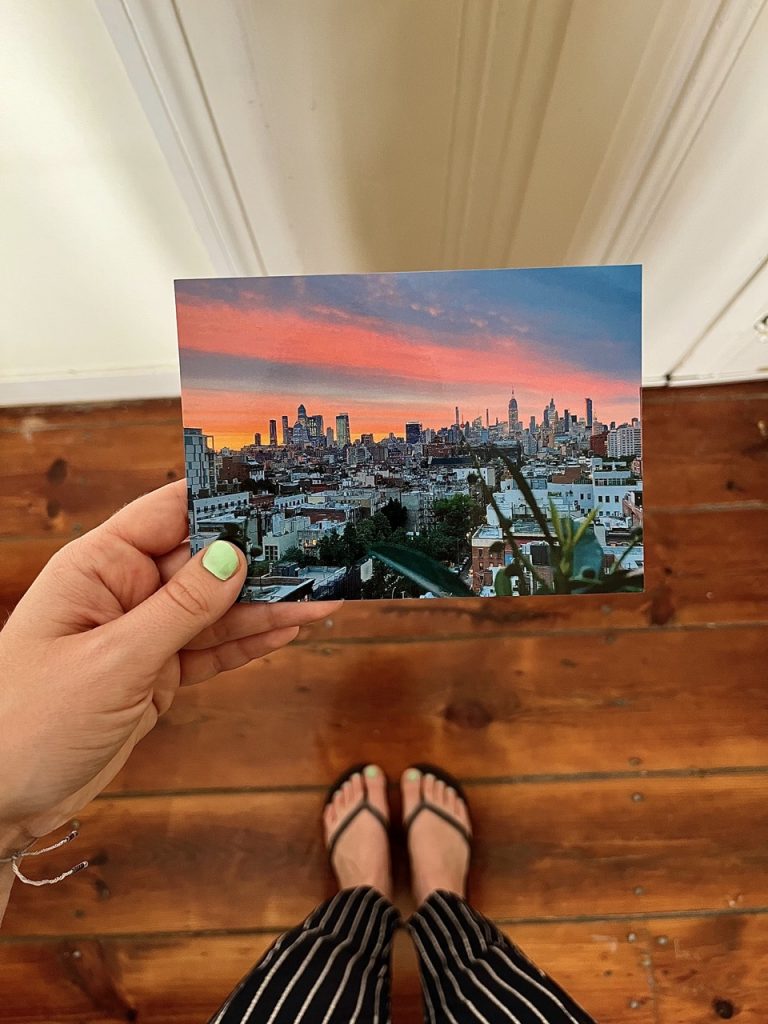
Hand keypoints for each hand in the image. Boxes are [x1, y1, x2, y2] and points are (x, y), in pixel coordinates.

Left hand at [0, 480, 339, 850]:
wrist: (2, 803)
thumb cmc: (27, 722)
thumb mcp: (112, 661)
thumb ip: (179, 609)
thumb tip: (233, 556)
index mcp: (99, 568)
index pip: (169, 514)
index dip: (222, 500)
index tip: (277, 492)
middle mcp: (124, 594)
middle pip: (205, 563)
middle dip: (262, 560)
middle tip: (321, 554)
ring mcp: (143, 636)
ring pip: (218, 610)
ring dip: (269, 605)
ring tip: (325, 594)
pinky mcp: (156, 676)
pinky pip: (213, 650)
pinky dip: (251, 643)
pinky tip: (290, 629)